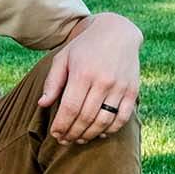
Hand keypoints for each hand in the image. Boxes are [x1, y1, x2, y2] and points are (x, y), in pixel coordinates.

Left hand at [38, 12, 143, 144]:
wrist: (116, 32)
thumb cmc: (84, 47)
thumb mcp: (63, 58)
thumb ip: (52, 82)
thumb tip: (42, 104)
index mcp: (82, 73)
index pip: (70, 108)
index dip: (61, 125)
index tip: (55, 134)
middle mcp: (102, 81)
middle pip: (85, 118)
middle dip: (73, 133)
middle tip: (65, 140)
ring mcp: (119, 87)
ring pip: (103, 121)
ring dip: (89, 135)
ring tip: (79, 139)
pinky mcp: (132, 91)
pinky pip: (122, 118)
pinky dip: (110, 129)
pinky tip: (99, 133)